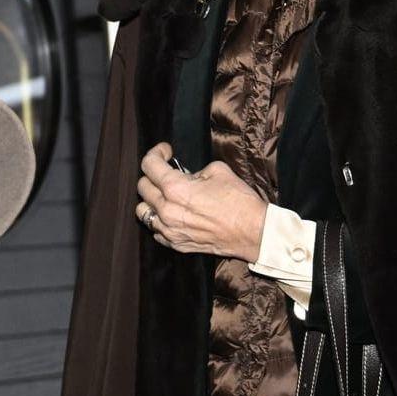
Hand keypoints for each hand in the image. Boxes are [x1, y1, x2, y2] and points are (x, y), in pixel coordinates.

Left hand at [133, 142, 266, 261]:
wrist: (254, 232)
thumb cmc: (239, 201)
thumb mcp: (217, 171)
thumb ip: (195, 171)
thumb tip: (187, 175)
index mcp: (175, 189)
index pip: (149, 165)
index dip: (156, 153)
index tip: (165, 151)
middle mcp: (167, 210)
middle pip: (142, 187)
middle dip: (152, 175)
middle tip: (166, 172)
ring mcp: (170, 230)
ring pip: (143, 211)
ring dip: (151, 200)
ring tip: (165, 195)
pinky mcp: (177, 244)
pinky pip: (156, 231)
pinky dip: (159, 221)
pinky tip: (172, 214)